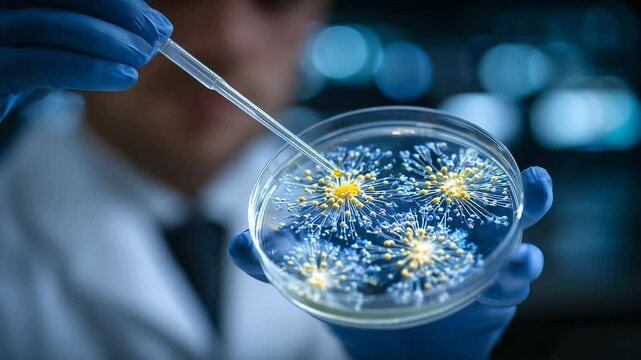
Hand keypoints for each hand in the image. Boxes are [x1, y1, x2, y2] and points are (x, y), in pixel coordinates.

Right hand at [0, 0, 172, 119]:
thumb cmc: (26, 76)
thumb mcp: (62, 45)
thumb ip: (93, 29)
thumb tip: (150, 27)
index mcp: (15, 0)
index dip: (116, 1)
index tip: (154, 22)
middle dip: (117, 13)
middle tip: (156, 36)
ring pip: (49, 26)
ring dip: (108, 40)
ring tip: (142, 56)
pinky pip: (40, 65)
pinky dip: (90, 69)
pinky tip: (123, 76)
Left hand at [229, 166, 552, 359]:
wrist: (389, 353)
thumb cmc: (359, 307)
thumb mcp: (321, 278)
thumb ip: (278, 262)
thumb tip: (231, 244)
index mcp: (415, 224)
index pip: (435, 188)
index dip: (453, 166)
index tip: (461, 143)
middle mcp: (451, 238)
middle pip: (486, 206)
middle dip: (508, 190)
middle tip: (527, 177)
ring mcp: (475, 266)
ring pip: (511, 239)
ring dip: (524, 223)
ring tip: (533, 208)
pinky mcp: (490, 299)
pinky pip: (511, 283)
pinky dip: (518, 271)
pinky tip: (517, 265)